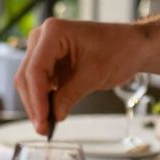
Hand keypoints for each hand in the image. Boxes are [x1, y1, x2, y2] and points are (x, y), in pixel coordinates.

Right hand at [15, 17, 148, 132]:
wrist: (133, 46)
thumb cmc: (119, 50)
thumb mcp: (94, 76)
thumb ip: (69, 96)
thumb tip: (54, 116)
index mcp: (53, 32)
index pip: (35, 69)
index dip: (36, 97)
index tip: (42, 119)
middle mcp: (42, 37)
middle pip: (27, 75)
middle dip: (34, 103)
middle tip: (42, 127)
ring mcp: (43, 48)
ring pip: (29, 80)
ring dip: (36, 102)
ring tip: (46, 124)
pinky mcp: (48, 60)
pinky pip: (39, 81)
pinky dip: (43, 98)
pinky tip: (50, 113)